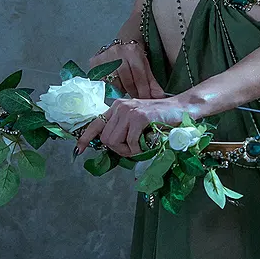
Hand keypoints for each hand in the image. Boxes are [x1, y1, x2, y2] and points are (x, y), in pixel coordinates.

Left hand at [73, 94, 193, 159]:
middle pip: (106, 138)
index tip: (78, 150)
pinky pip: (130, 142)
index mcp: (117, 107)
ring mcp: (129, 111)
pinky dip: (137, 149)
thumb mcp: (137, 120)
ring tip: (139, 148)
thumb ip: (123, 127)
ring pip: (115, 141)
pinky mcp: (140, 117)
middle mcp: (120, 107)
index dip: (85, 138)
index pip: (96, 123)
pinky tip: (145, 145)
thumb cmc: (160, 117)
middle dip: (117, 149)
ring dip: (126, 151)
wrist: (180, 108)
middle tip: (131, 151)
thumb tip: (111, 144)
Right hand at [85, 38, 164, 100]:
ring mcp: (105, 57)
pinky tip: (116, 86)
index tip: (147, 100)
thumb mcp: (145, 66)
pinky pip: (104, 82)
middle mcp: (117, 52)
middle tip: (137, 98)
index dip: (144, 91)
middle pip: (127, 81)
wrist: (120, 45)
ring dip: (122, 90)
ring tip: (126, 90)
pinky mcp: (95, 63)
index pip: (139, 76)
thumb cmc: (134, 58)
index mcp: (133, 51)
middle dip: (134, 92)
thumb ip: (151, 82)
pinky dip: (111, 87)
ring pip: (115, 83)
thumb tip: (159, 97)